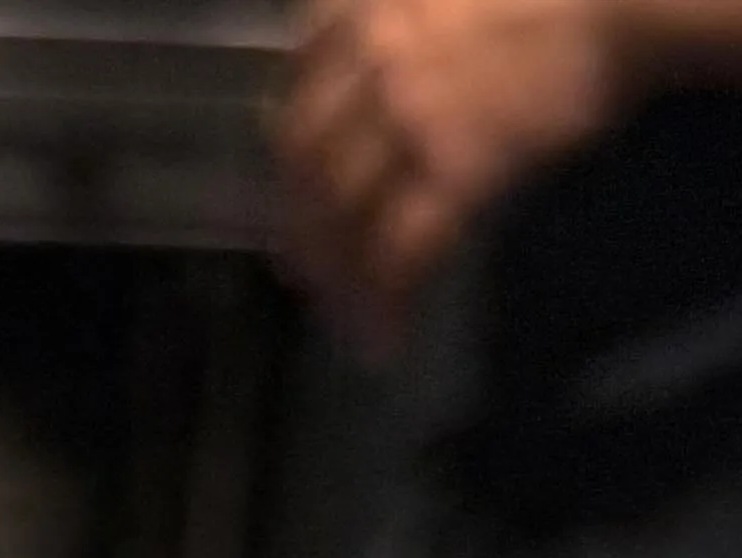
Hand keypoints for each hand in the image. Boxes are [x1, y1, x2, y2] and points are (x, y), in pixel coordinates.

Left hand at [278, 0, 642, 330]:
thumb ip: (402, 27)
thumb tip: (378, 88)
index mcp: (367, 9)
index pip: (297, 89)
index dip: (286, 153)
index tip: (293, 195)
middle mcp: (374, 59)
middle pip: (304, 162)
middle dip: (300, 229)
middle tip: (309, 277)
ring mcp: (410, 116)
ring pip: (341, 216)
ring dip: (337, 280)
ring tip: (346, 321)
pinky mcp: (456, 169)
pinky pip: (398, 252)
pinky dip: (385, 304)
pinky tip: (387, 341)